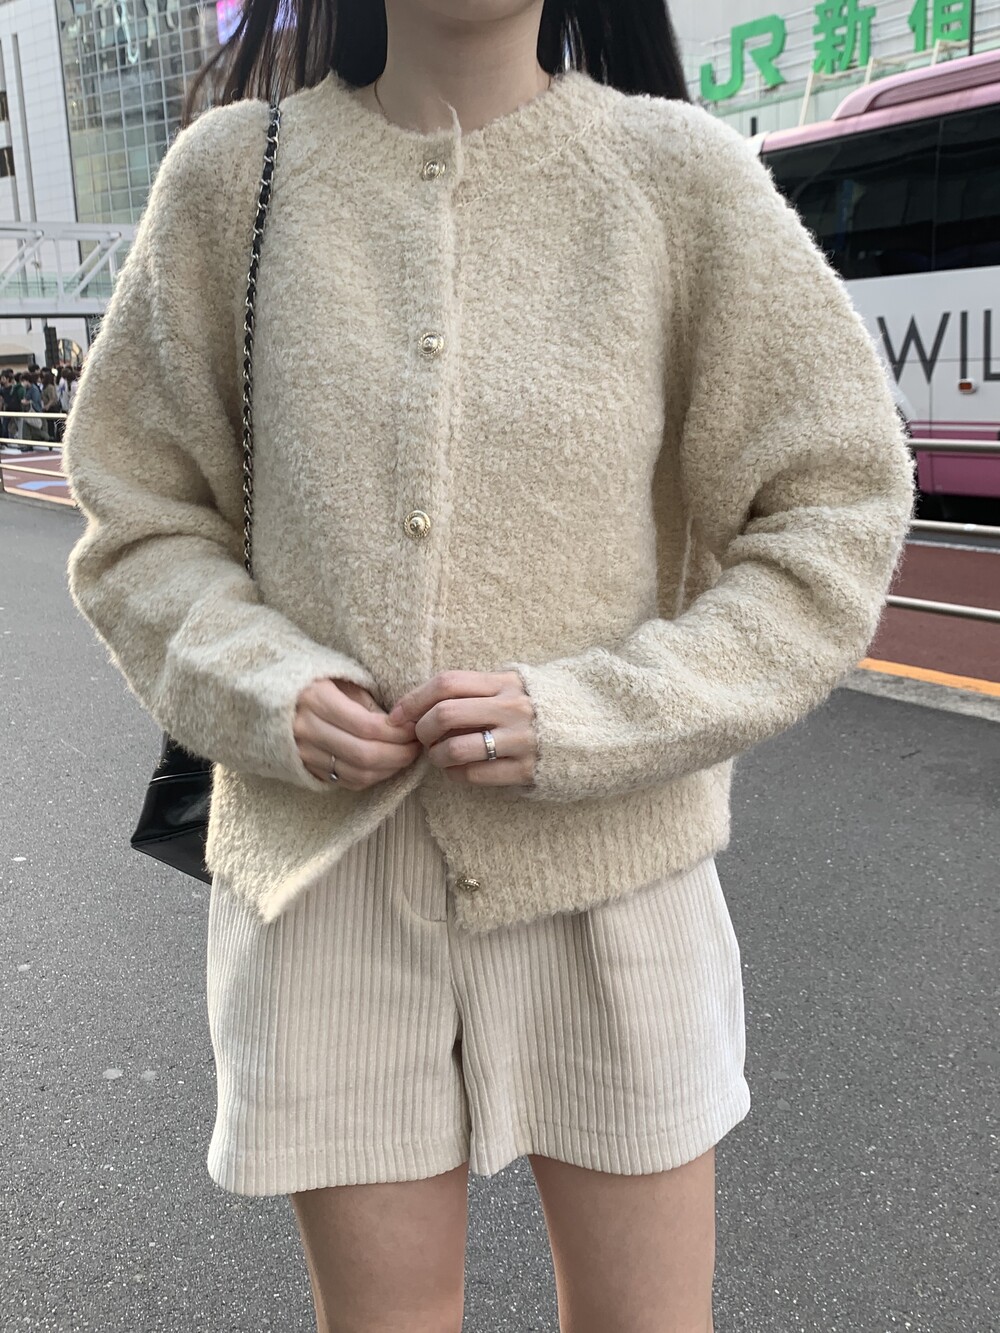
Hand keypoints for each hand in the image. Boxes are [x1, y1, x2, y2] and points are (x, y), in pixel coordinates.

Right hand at [294, 677, 421, 788]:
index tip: (414, 728)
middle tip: (417, 746)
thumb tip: (402, 726)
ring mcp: (304, 753)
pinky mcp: (306, 768)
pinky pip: (345, 781)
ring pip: (356, 773)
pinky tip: (386, 765)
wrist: (273, 698)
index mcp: (316, 700)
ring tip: (406, 756)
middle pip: (364, 755)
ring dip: (389, 769)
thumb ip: (369, 703)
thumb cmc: (317, 683)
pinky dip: (372, 777)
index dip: (397, 732)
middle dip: (398, 754)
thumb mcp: (342, 681)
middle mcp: (306, 730)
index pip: (366, 726)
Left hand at [388, 670, 536, 788]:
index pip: (447, 682)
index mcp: (504, 682)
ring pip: (455, 749)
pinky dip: (456, 775)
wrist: (594, 732)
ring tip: (439, 757)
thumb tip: (423, 703)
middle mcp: (512, 707)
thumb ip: (476, 690)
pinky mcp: (526, 769)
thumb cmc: (539, 709)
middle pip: (444, 714)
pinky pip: (476, 774)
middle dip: (421, 730)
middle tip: (421, 738)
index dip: (414, 699)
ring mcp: (520, 739)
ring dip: (436, 756)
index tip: (398, 715)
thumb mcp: (513, 687)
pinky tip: (458, 771)